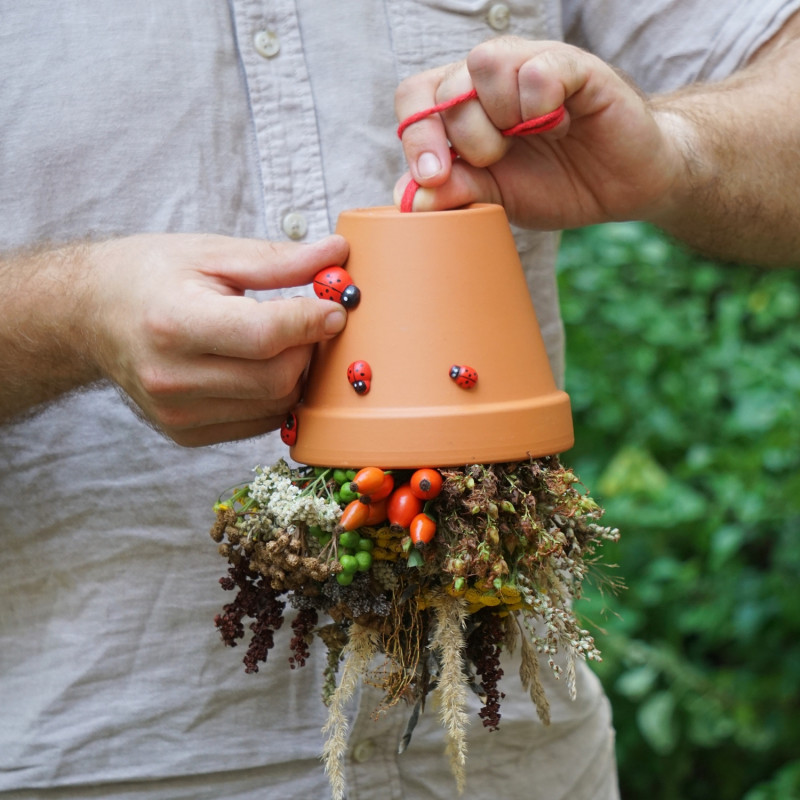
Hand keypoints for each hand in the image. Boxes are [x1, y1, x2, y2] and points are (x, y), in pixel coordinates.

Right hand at [89, 233, 348, 445]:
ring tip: (284, 342)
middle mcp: (171, 377)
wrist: (91, 315)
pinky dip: (275, 396)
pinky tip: (260, 366)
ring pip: (275, 405)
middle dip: (308, 350)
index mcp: (173, 322)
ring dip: (296, 374)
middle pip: (277, 378)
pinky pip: (259, 422)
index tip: (336, 308)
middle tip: (311, 323)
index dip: (310, 322)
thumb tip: (339, 253)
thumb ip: (277, 260)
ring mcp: (177, 412)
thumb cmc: (150, 275)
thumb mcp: (210, 253)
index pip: (263, 335)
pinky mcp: (185, 433)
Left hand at [394, 37, 686, 229]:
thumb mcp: (498, 198)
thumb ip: (457, 192)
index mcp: (466, 109)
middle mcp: (491, 81)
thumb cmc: (557, 185)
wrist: (623, 186)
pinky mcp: (573, 66)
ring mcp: (530, 67)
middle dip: (464, 138)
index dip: (415, 136)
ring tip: (529, 137)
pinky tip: (560, 124)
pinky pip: (537, 69)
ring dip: (499, 117)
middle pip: (445, 85)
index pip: (416, 98)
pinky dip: (539, 104)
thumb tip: (411, 198)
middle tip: (494, 160)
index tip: (434, 177)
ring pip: (483, 64)